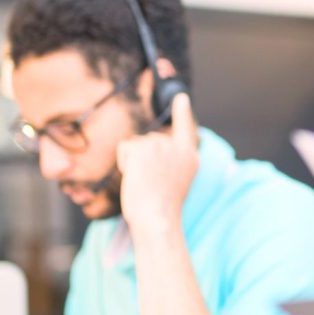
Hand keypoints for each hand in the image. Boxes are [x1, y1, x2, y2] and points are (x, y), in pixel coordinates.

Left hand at [118, 93, 198, 234]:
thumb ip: (169, 162)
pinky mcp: (143, 146)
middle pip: (150, 140)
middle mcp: (177, 147)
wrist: (157, 217)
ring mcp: (161, 144)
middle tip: (151, 183)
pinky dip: (124, 163)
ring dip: (133, 162)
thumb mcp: (174, 182)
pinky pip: (125, 148)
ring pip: (136, 145)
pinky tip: (135, 177)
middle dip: (143, 158)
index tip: (180, 97)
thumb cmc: (161, 209)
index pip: (185, 129)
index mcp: (189, 157)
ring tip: (144, 182)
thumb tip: (150, 148)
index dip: (182, 113)